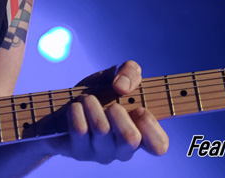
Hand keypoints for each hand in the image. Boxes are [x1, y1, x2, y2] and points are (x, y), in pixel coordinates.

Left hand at [49, 60, 168, 163]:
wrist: (65, 106)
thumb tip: (122, 86)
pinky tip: (75, 107)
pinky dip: (76, 110)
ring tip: (87, 98)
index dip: (151, 126)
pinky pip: (79, 130)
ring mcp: (101, 153)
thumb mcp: (117, 75)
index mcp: (141, 134)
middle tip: (110, 104)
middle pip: (130, 139)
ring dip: (92, 104)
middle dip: (118, 111)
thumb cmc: (99, 93)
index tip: (140, 109)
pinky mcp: (79, 152)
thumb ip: (130, 71)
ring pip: (102, 129)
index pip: (159, 145)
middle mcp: (123, 149)